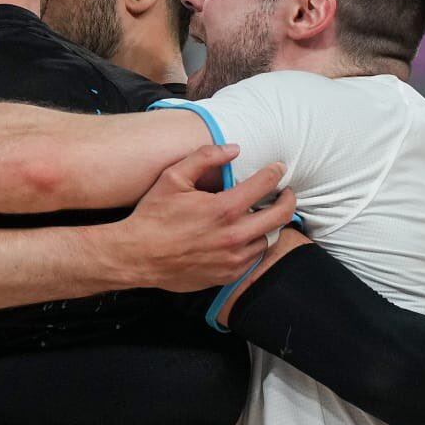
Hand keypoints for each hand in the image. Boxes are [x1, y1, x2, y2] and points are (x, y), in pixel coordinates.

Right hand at [104, 145, 295, 292]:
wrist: (137, 256)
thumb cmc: (153, 216)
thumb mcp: (173, 178)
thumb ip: (205, 157)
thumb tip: (233, 149)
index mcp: (224, 209)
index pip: (265, 185)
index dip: (275, 172)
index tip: (278, 169)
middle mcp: (234, 235)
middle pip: (280, 215)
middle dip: (288, 199)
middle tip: (285, 193)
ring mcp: (233, 259)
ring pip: (268, 239)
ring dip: (269, 226)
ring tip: (263, 216)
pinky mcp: (227, 275)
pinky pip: (253, 259)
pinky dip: (255, 246)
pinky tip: (246, 237)